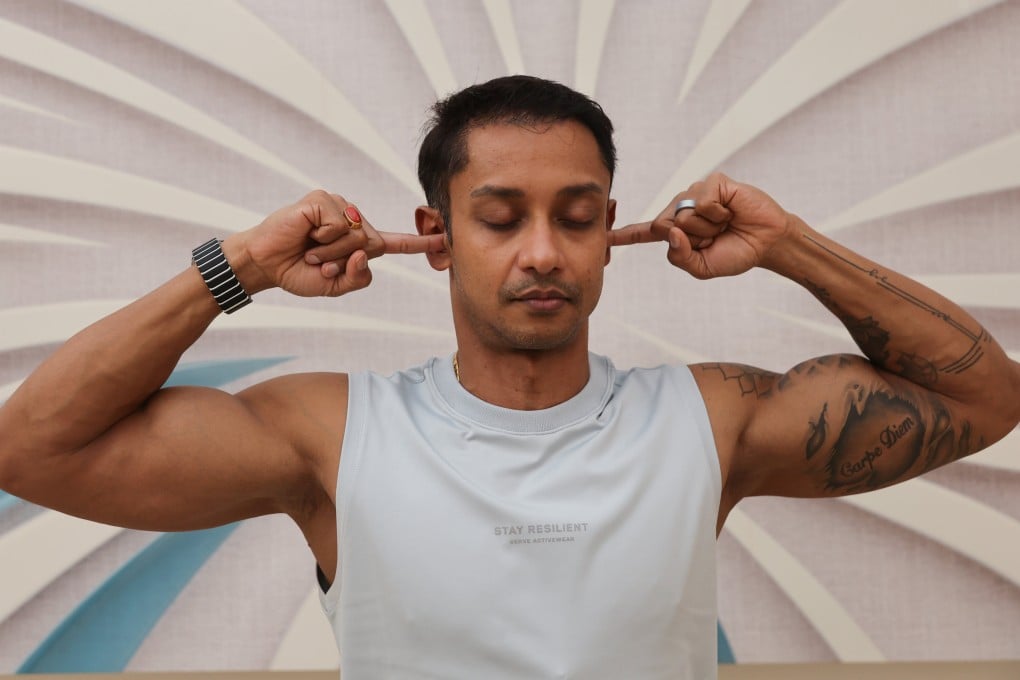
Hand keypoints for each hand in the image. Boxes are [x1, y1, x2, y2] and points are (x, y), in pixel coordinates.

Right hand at [228, 190, 445, 296]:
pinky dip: (322, 235)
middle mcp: (354, 222)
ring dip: (331, 251)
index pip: (395, 244)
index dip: (420, 243)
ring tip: (309, 249)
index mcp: (360, 245)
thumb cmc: (299, 273)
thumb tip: (365, 252)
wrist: (266, 264)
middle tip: (318, 261)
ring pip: (357, 234)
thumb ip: (358, 278)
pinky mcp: (322, 200)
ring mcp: (339, 208)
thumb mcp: (334, 287)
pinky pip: (339, 222)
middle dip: (343, 261)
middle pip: (372, 245)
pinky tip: (306, 232)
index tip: (445, 240)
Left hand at [608, 173, 792, 278]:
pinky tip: (731, 212)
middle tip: (715, 237)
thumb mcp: (703, 268)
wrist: (767, 243)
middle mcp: (681, 210)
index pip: (644, 233)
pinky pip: (702, 201)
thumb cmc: (736, 253)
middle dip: (691, 238)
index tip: (603, 238)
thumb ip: (681, 257)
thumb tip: (671, 232)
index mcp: (675, 232)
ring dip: (708, 228)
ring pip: (683, 215)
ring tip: (725, 225)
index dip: (623, 235)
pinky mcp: (713, 182)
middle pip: (663, 225)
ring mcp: (695, 194)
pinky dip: (718, 213)